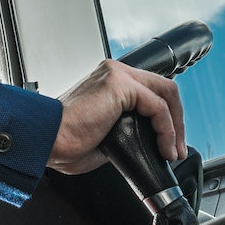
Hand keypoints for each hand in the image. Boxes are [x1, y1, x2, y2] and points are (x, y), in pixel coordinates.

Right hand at [51, 60, 185, 174]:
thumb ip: (126, 131)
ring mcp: (117, 75)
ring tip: (172, 151)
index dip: (166, 118)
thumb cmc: (65, 142)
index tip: (168, 143)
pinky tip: (164, 147)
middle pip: (163, 89)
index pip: (151, 91)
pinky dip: (167, 129)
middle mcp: (114, 72)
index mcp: (108, 82)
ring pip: (165, 94)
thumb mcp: (105, 135)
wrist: (48, 141)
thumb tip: (144, 144)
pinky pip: (157, 106)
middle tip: (176, 149)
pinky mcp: (120, 84)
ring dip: (176, 126)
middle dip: (177, 122)